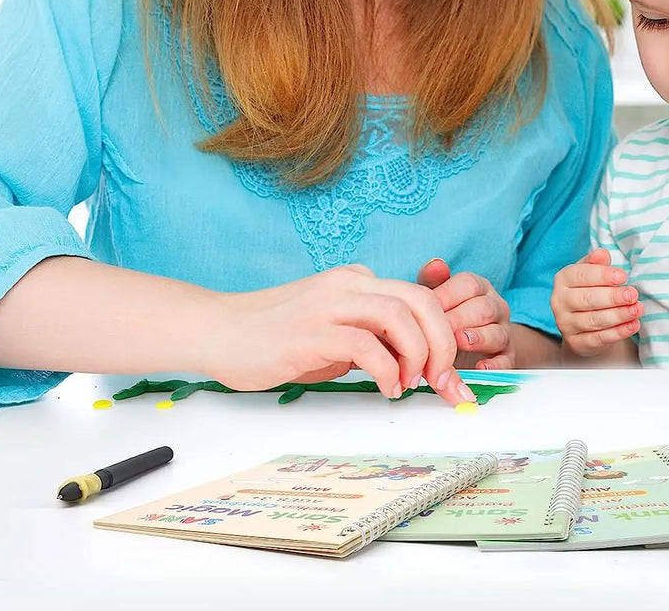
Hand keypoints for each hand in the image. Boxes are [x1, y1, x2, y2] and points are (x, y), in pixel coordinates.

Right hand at [210, 265, 476, 405]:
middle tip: (444, 382)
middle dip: (443, 343)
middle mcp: (349, 284)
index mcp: (357, 281)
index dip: (443, 336)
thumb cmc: (272, 336)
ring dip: (419, 354)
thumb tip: (408, 365)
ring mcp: (330, 304)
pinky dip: (387, 369)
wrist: (217, 331)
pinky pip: (366, 344)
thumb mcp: (331, 332)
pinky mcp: (311, 332)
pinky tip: (387, 388)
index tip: (452, 375)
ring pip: (400, 315)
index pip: (418, 298)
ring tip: (413, 383)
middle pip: (420, 301)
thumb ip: (368, 338)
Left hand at [417, 258, 513, 369]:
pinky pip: (506, 361)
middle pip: (484, 308)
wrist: (468, 351)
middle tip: (439, 328)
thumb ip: (433, 281)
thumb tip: (435, 264)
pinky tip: (480, 368)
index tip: (429, 307)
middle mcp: (496, 307)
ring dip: (478, 338)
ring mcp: (504, 333)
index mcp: (479, 288)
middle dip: (459, 318)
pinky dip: (495, 366)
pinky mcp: (508, 359)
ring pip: (497, 333)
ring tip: (459, 342)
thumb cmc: (447, 318)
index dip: (448, 294)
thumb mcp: (438, 299)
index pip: (469, 284)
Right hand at [551, 249, 641, 356]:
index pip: (581, 275)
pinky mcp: (575, 343)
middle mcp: (559, 301)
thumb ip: (596, 263)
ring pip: (594, 320)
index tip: (623, 276)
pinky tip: (633, 325)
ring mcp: (565, 324)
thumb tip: (602, 253)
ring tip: (637, 309)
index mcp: (562, 280)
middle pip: (587, 299)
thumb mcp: (591, 274)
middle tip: (633, 294)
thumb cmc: (590, 291)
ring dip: (619, 315)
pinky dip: (618, 332)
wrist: (582, 326)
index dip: (603, 276)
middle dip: (613, 297)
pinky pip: (599, 338)